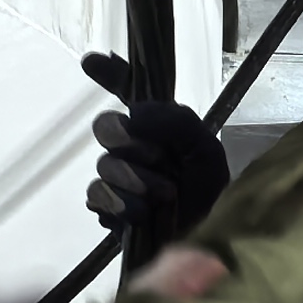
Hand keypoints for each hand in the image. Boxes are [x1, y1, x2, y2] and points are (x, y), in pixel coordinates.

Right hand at [82, 53, 228, 246]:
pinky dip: (123, 204)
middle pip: (105, 127)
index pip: (129, 92)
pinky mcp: (109, 208)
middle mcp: (135, 146)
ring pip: (104, 165)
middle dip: (130, 143)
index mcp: (159, 126)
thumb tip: (131, 115)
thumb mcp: (203, 149)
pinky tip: (144, 213)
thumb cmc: (210, 192)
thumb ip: (173, 122)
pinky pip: (98, 195)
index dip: (110, 74)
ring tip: (166, 195)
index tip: (91, 62)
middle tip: (161, 159)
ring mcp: (118, 177)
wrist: (207, 240)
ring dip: (137, 180)